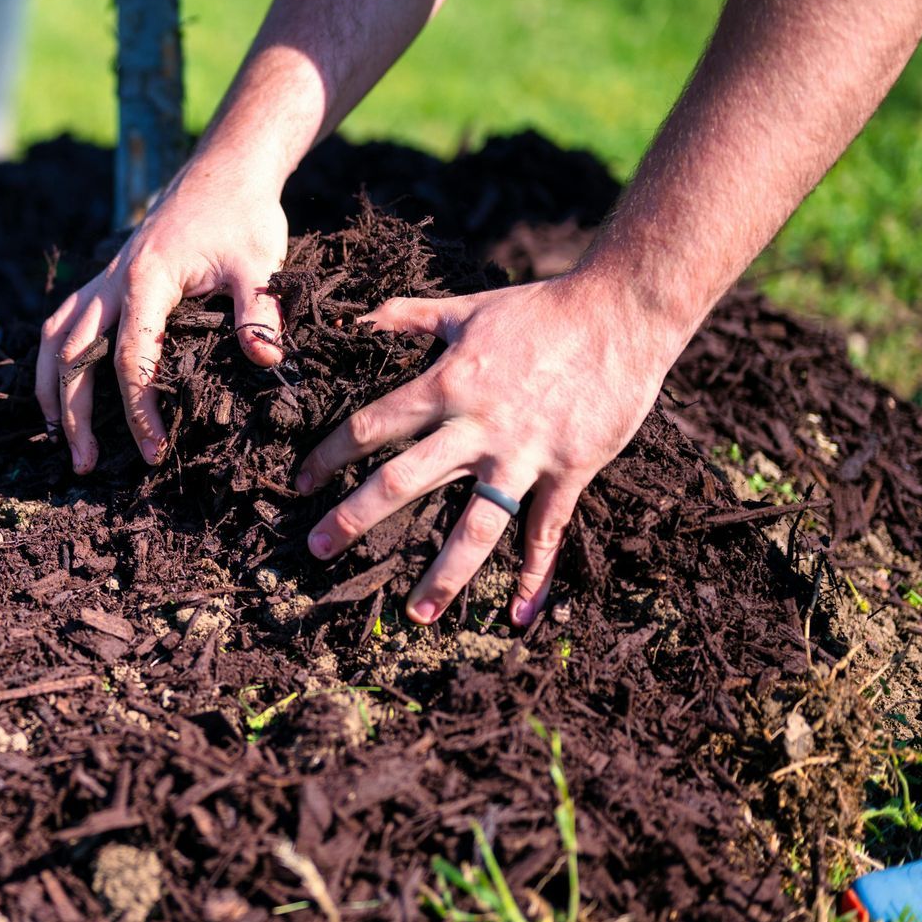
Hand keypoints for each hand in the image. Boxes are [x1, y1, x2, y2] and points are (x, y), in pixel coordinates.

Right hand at [36, 156, 288, 472]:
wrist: (223, 171)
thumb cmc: (243, 216)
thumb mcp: (259, 262)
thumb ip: (260, 311)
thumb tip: (265, 361)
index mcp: (146, 281)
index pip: (129, 358)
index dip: (138, 410)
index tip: (153, 451)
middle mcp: (113, 281)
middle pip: (73, 355)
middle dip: (74, 414)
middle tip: (85, 465)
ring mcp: (104, 279)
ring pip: (54, 337)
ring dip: (50, 389)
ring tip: (57, 437)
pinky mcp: (107, 279)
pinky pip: (63, 321)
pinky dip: (53, 358)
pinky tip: (59, 389)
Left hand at [298, 271, 685, 627]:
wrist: (620, 313)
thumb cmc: (540, 309)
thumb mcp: (466, 307)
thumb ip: (407, 316)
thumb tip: (358, 318)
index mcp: (445, 385)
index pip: (371, 427)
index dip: (329, 456)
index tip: (301, 482)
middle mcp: (477, 427)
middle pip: (402, 482)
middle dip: (355, 518)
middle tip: (318, 550)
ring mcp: (524, 455)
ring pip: (475, 526)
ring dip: (444, 574)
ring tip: (418, 615)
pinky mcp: (570, 470)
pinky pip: (546, 532)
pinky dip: (535, 575)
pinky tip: (520, 614)